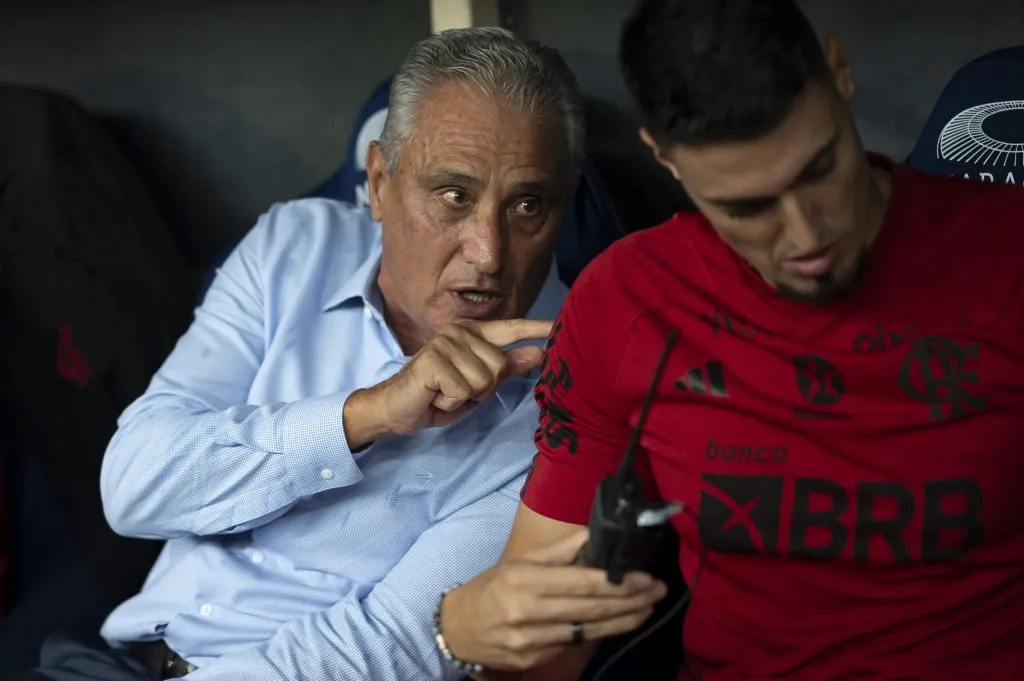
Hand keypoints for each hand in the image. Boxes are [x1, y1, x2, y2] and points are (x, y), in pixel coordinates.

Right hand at [344, 318, 553, 447]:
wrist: (395, 408)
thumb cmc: (438, 395)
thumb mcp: (478, 384)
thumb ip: (506, 367)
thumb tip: (538, 353)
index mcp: (472, 333)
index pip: (511, 328)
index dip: (538, 329)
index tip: (561, 326)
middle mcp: (459, 331)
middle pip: (500, 367)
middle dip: (483, 389)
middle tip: (457, 391)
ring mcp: (445, 343)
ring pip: (484, 380)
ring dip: (466, 397)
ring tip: (445, 393)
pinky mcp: (434, 360)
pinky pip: (464, 390)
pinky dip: (452, 402)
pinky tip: (435, 396)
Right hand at [439, 530, 667, 671]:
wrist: (456, 629)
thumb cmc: (490, 589)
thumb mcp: (519, 562)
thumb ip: (559, 551)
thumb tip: (594, 535)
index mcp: (524, 580)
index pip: (582, 582)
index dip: (618, 581)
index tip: (645, 577)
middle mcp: (526, 611)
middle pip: (590, 608)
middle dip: (631, 600)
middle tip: (657, 592)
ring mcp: (530, 640)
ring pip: (587, 630)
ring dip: (623, 620)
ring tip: (647, 609)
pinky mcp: (532, 660)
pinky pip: (573, 644)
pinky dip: (598, 633)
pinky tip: (617, 623)